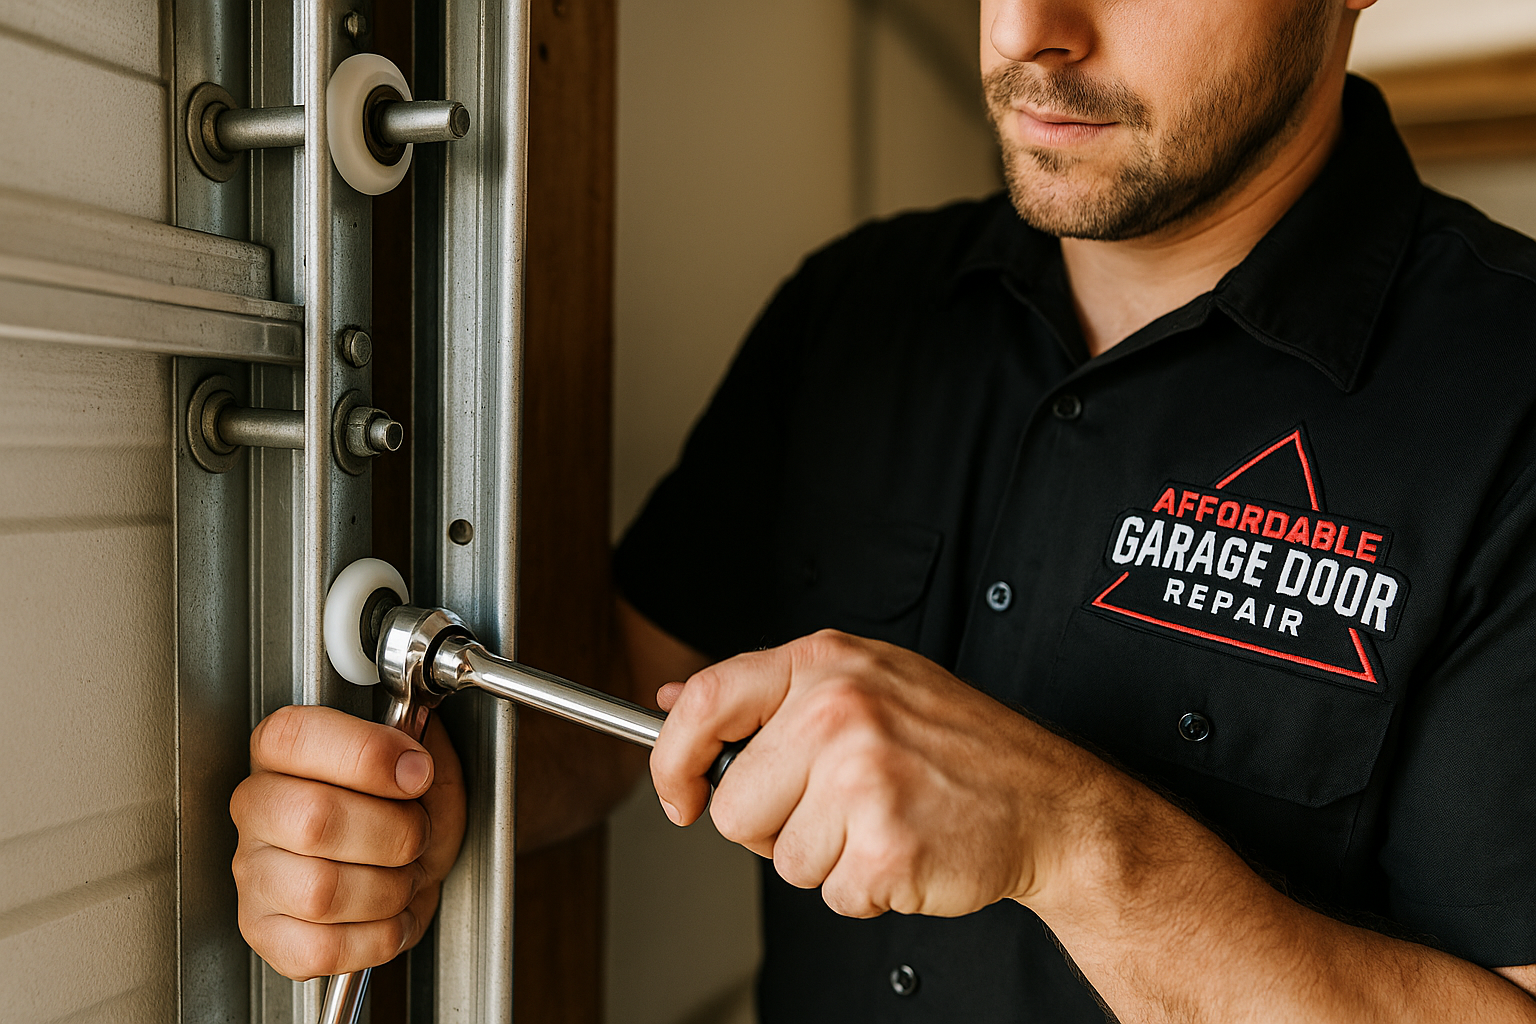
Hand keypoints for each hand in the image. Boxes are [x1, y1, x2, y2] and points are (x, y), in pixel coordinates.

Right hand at [230, 705, 466, 979]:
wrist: (411, 862)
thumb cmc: (408, 807)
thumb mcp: (427, 759)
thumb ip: (420, 746)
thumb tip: (411, 764)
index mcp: (284, 750)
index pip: (296, 738)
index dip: (368, 755)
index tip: (416, 773)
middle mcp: (257, 808)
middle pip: (314, 820)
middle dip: (395, 833)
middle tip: (418, 835)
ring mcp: (254, 873)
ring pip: (320, 892)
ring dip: (389, 889)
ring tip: (402, 876)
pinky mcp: (263, 932)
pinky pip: (322, 948)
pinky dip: (377, 936)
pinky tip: (385, 913)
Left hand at [651, 630, 1094, 919]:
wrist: (1049, 800)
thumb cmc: (956, 745)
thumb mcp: (864, 681)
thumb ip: (766, 694)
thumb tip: (673, 703)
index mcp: (827, 664)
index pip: (708, 701)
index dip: (674, 759)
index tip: (681, 794)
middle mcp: (839, 710)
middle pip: (735, 805)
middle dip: (774, 827)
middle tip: (836, 809)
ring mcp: (863, 777)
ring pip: (781, 860)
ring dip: (827, 859)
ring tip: (882, 821)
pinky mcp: (885, 844)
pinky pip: (832, 894)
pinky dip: (865, 890)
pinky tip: (905, 849)